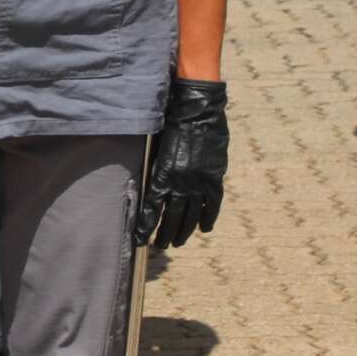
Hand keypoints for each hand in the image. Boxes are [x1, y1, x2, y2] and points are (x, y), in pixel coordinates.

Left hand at [135, 77, 227, 247]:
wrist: (197, 110)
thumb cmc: (169, 124)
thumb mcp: (155, 148)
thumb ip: (155, 170)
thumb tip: (151, 190)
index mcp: (162, 174)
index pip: (152, 208)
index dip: (146, 226)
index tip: (141, 240)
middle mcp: (181, 182)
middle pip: (172, 216)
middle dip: (165, 234)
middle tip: (162, 245)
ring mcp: (200, 181)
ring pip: (192, 214)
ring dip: (185, 230)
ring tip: (178, 242)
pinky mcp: (215, 176)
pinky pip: (213, 204)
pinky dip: (209, 217)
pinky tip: (205, 228)